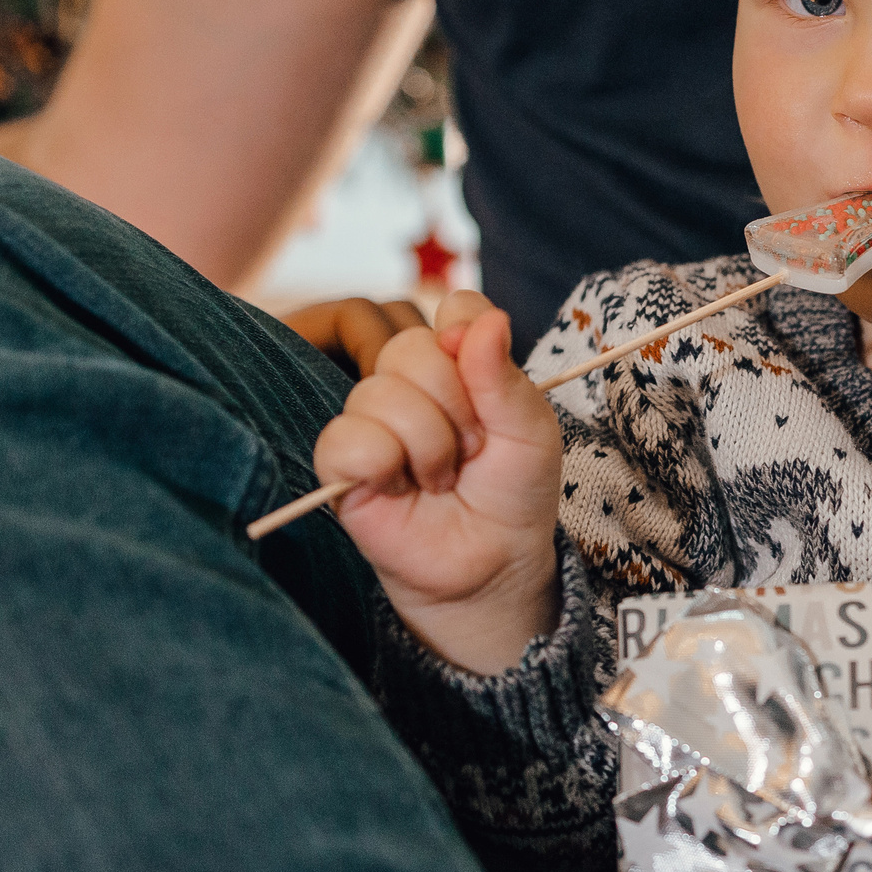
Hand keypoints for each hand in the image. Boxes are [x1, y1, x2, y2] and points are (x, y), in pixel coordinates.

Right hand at [311, 290, 561, 673]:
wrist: (493, 562)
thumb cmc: (513, 493)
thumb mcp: (530, 432)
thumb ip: (503, 375)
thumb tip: (486, 319)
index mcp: (458, 361)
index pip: (456, 309)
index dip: (473, 342)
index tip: (492, 391)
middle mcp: (409, 382)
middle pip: (412, 348)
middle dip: (457, 408)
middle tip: (472, 451)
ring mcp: (372, 419)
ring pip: (380, 393)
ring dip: (428, 447)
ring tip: (441, 477)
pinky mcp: (341, 463)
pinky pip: (345, 438)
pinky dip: (383, 464)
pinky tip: (402, 488)